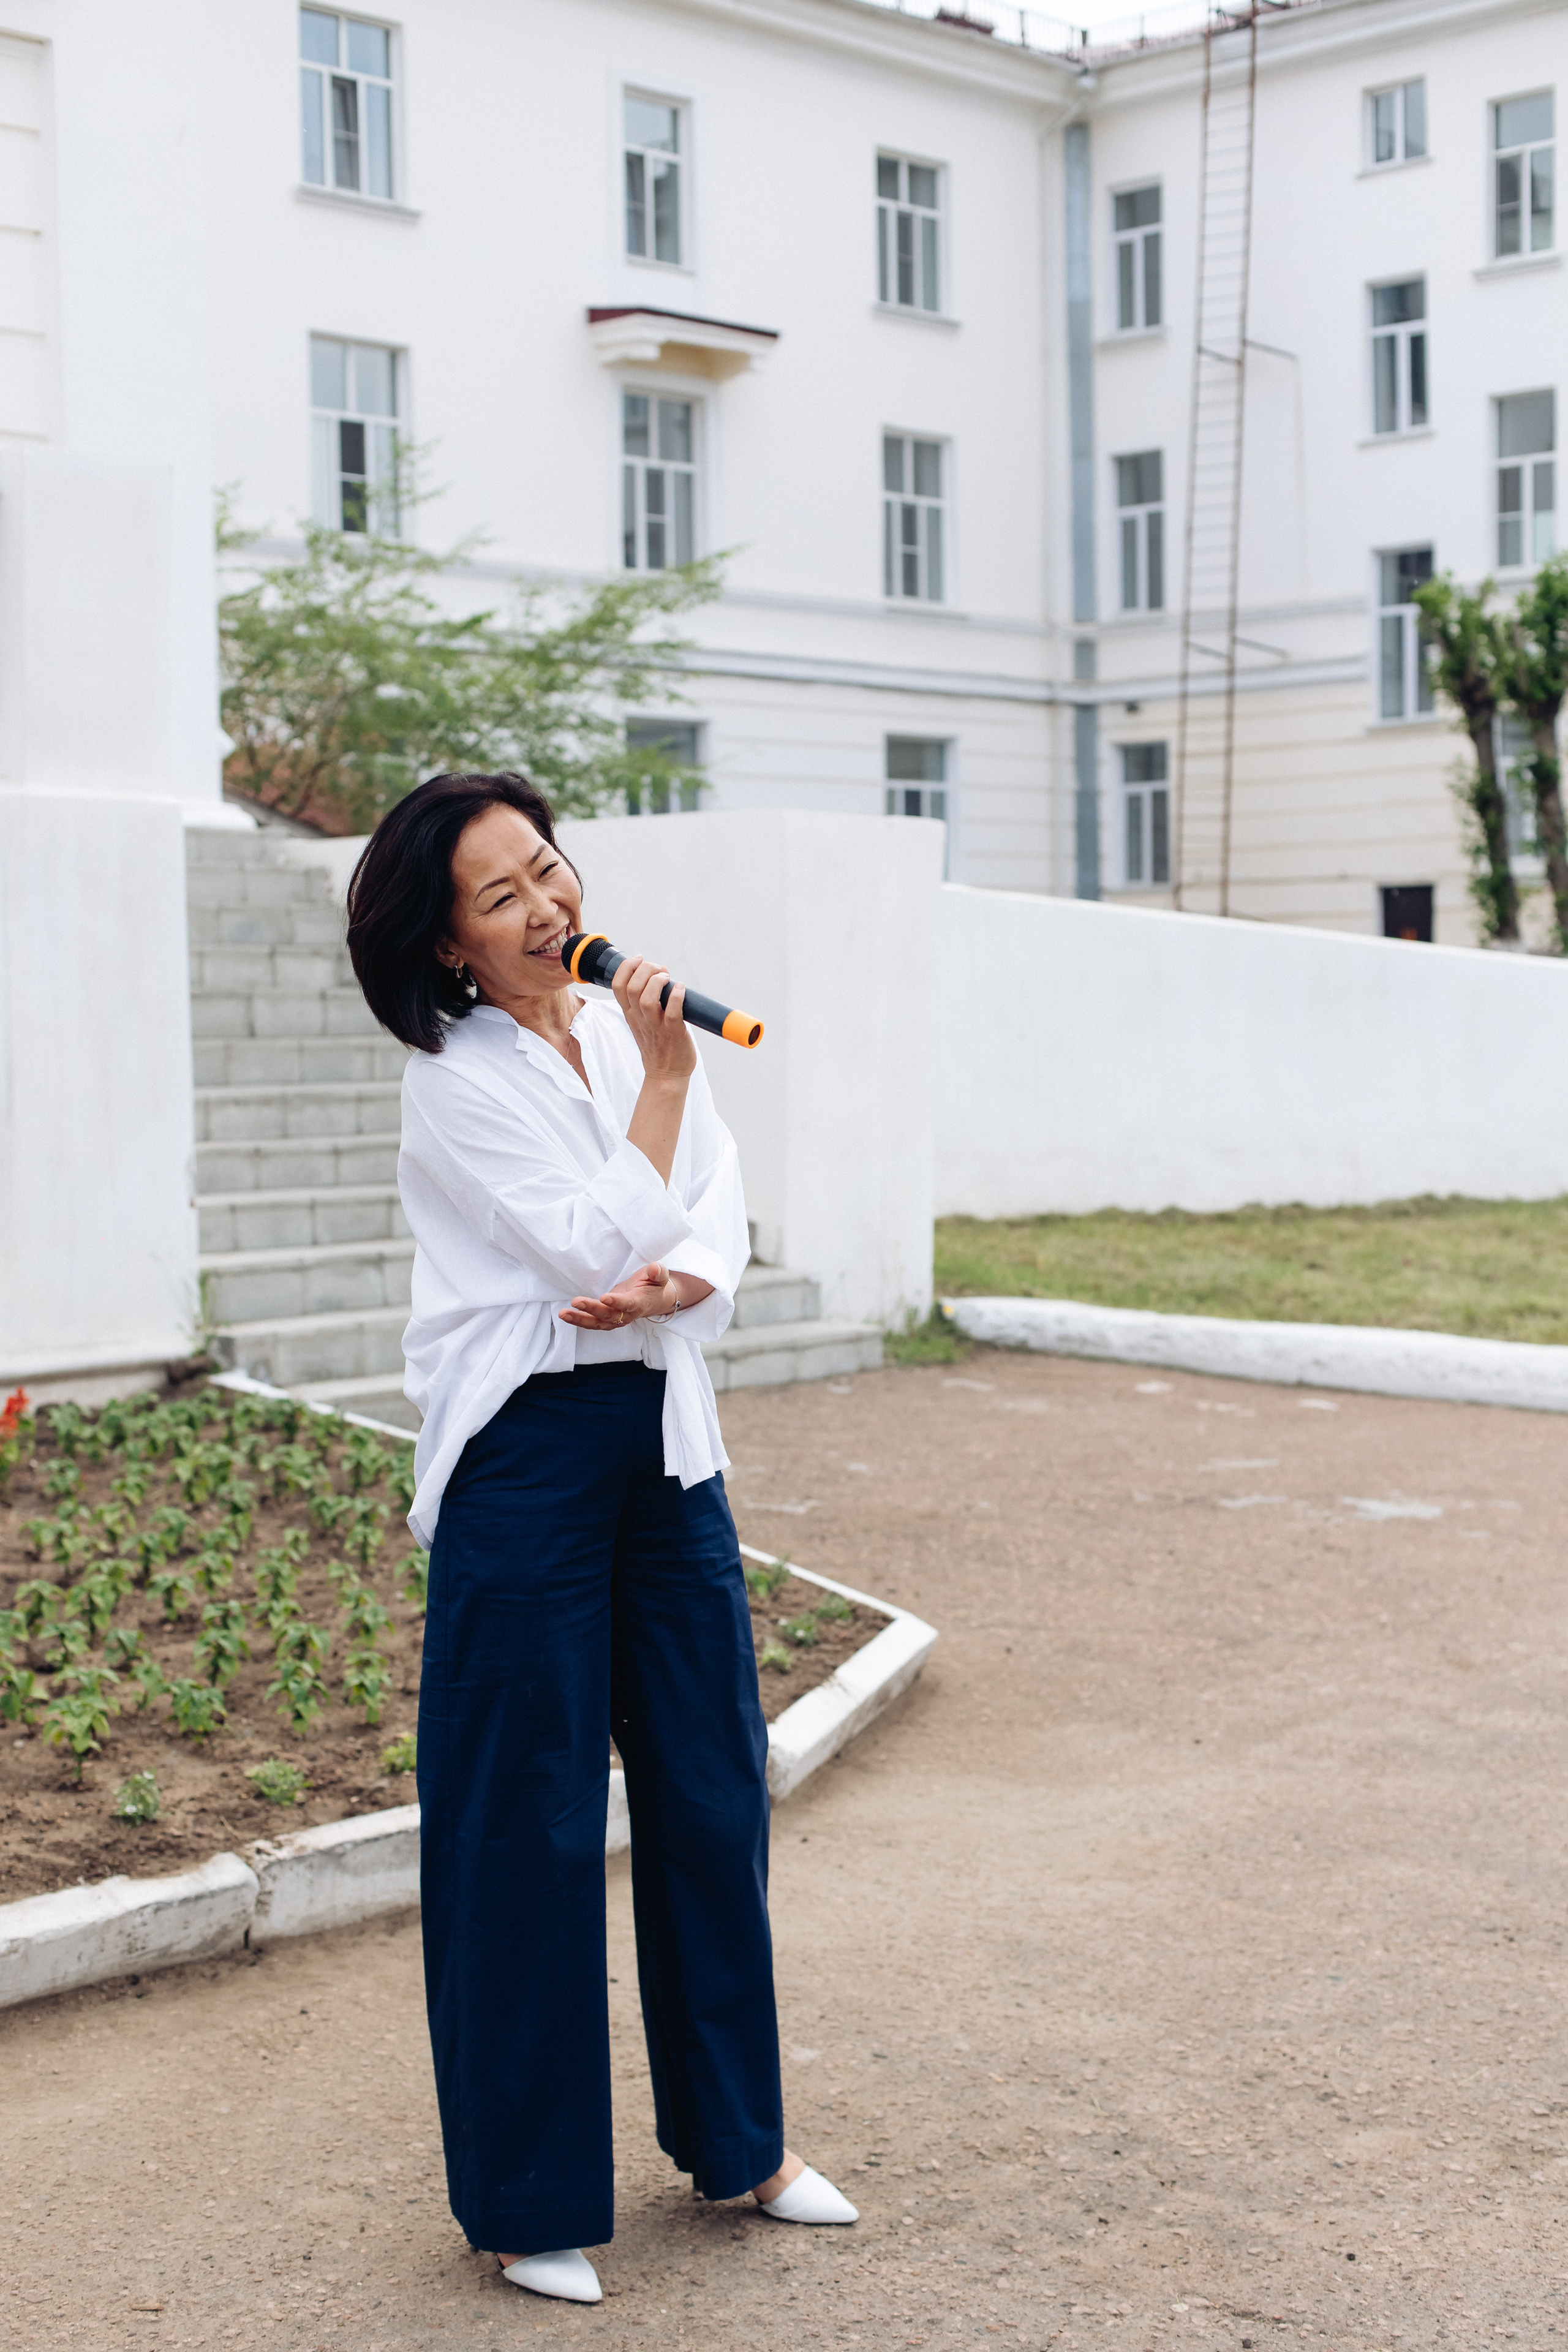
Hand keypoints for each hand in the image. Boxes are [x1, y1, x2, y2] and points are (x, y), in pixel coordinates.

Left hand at [561, 1261, 678, 1331]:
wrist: (653, 1300)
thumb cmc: (653, 1285)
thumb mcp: (659, 1275)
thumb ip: (657, 1272)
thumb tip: (654, 1269)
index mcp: (640, 1302)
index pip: (628, 1304)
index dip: (617, 1302)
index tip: (605, 1297)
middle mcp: (627, 1314)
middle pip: (608, 1315)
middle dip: (592, 1309)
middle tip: (576, 1302)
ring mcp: (616, 1319)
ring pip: (597, 1322)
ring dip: (580, 1319)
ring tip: (563, 1314)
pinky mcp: (607, 1319)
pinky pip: (592, 1323)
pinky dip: (579, 1320)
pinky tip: (566, 1315)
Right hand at [611, 953, 696, 1083]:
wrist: (666, 1075)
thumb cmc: (658, 1044)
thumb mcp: (642, 1021)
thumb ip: (645, 999)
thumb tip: (660, 973)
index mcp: (630, 1013)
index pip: (617, 985)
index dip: (627, 967)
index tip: (640, 959)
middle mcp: (640, 1018)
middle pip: (632, 987)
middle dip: (646, 970)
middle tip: (659, 970)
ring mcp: (656, 1026)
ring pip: (647, 998)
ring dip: (658, 982)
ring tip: (668, 979)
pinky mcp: (673, 1032)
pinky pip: (672, 1011)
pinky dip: (677, 996)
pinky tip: (681, 989)